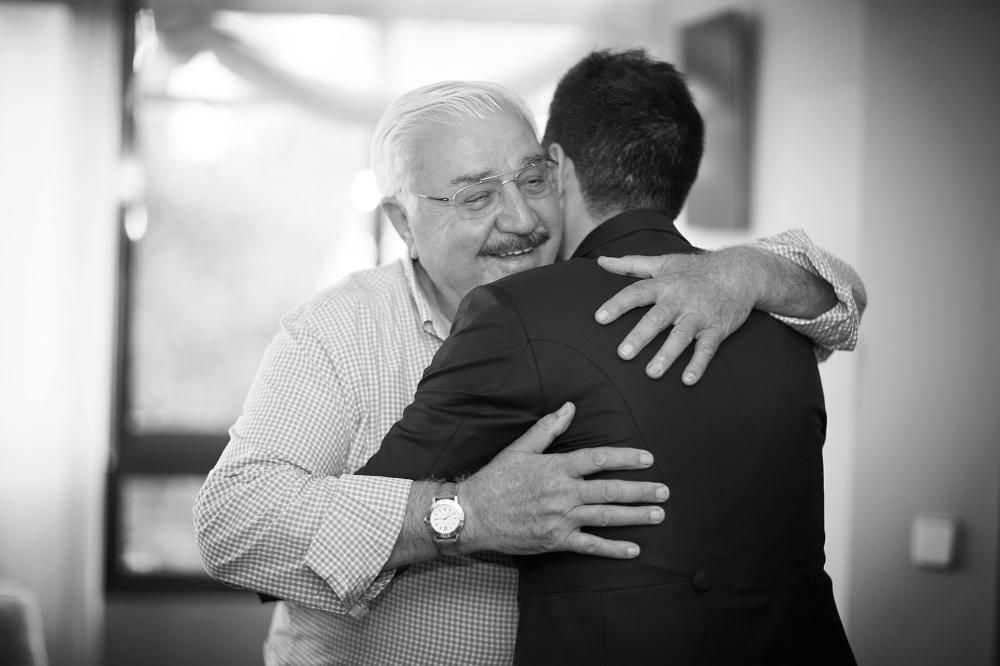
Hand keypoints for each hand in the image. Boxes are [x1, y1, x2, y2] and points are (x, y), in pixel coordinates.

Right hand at [460, 402, 668, 558]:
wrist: (473, 515)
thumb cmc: (495, 479)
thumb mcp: (519, 448)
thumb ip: (548, 428)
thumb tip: (570, 407)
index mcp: (556, 468)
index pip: (598, 459)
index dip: (625, 457)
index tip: (647, 458)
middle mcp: (563, 493)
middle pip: (610, 490)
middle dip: (640, 490)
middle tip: (664, 491)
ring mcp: (561, 519)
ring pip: (606, 516)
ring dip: (635, 516)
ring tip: (658, 515)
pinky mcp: (556, 541)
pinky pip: (590, 546)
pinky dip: (613, 549)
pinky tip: (633, 550)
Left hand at [594, 250, 757, 383]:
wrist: (741, 271)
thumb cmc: (695, 270)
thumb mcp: (663, 262)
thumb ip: (631, 264)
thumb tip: (601, 261)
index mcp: (664, 284)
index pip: (636, 293)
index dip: (617, 304)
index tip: (599, 318)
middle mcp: (680, 299)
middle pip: (657, 317)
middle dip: (640, 336)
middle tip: (623, 354)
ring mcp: (699, 314)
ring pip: (681, 335)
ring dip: (667, 354)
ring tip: (651, 373)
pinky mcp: (717, 328)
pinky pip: (707, 348)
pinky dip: (698, 364)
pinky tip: (687, 380)